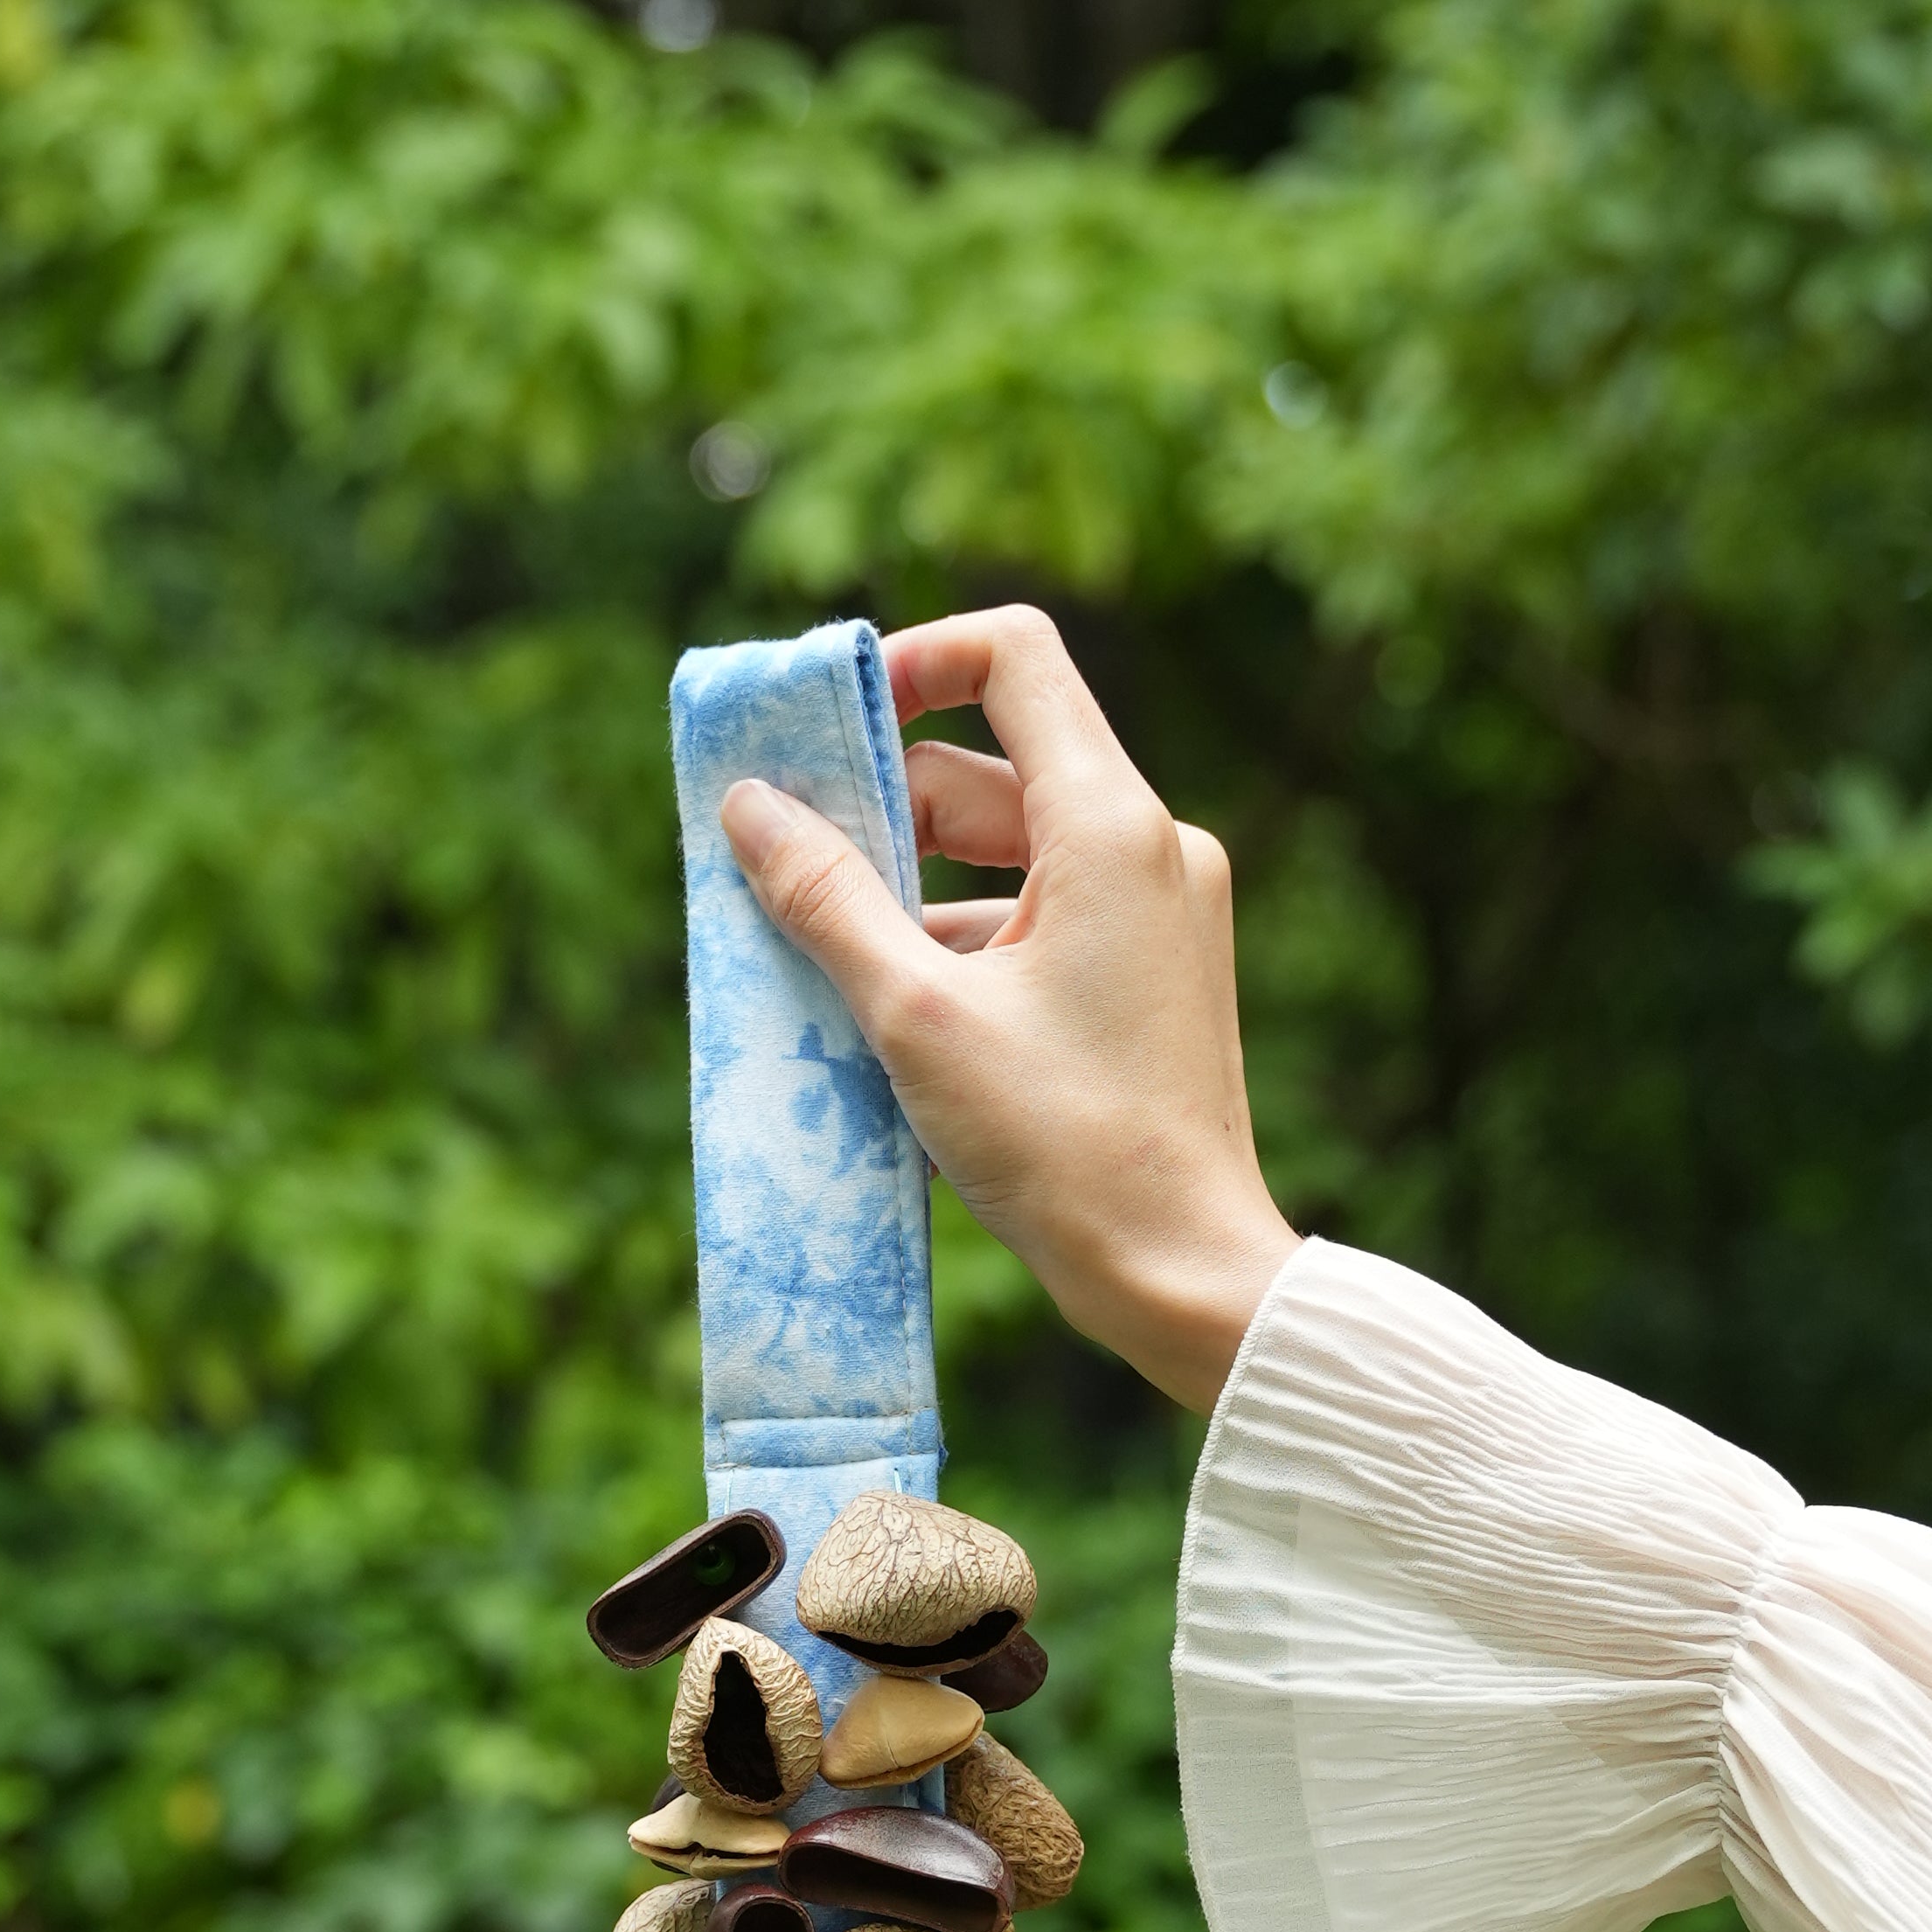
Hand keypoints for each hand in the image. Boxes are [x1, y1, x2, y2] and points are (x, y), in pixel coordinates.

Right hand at [719, 605, 1295, 1412]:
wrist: (1185, 1275)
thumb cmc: (1064, 1147)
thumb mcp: (917, 1016)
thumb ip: (826, 898)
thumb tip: (747, 804)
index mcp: (1112, 826)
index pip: (1013, 656)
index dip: (912, 663)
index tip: (830, 727)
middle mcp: (1153, 848)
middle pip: (994, 767)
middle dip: (882, 806)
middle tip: (782, 862)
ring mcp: (1161, 913)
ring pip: (1009, 853)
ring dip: (909, 889)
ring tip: (818, 957)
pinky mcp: (1152, 976)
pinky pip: (1039, 918)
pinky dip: (960, 943)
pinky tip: (887, 1014)